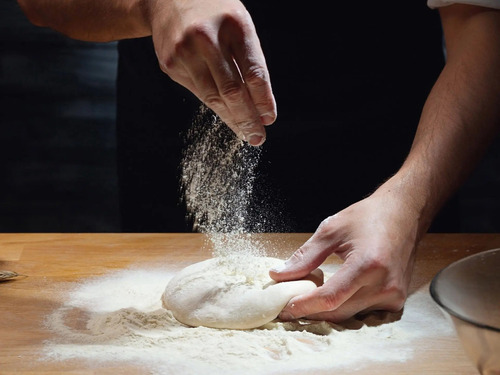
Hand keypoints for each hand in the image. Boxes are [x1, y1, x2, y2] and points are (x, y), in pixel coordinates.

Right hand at [149, 0, 275, 145]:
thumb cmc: (213, 14)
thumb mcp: (238, 25)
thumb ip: (249, 60)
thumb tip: (260, 105)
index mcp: (234, 25)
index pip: (253, 72)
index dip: (263, 100)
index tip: (269, 118)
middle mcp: (207, 38)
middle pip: (232, 90)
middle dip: (247, 118)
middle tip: (258, 136)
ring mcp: (185, 52)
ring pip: (213, 97)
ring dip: (231, 119)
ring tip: (244, 132)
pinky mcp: (170, 64)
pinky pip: (197, 92)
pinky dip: (214, 105)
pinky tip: (224, 112)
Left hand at [269, 181, 423, 322]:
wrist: (404, 214)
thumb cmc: (369, 216)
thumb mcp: (332, 230)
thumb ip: (305, 256)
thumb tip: (279, 275)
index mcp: (368, 264)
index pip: (330, 297)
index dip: (304, 305)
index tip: (284, 308)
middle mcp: (384, 285)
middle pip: (338, 312)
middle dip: (310, 312)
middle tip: (287, 307)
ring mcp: (393, 295)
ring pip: (350, 315)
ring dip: (326, 311)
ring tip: (306, 299)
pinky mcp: (396, 300)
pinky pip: (363, 312)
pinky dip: (344, 308)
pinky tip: (331, 298)